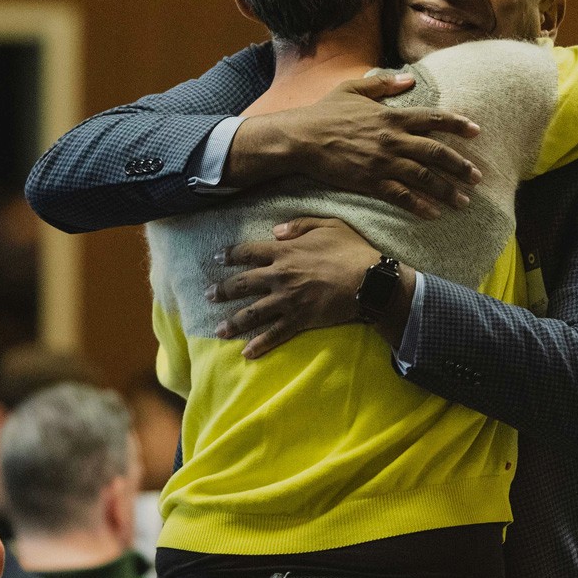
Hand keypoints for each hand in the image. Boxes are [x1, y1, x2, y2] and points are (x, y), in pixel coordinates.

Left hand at [213, 218, 413, 357]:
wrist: (370, 281)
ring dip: (234, 322)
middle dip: (223, 290)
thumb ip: (300, 224)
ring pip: (253, 313)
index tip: (217, 258)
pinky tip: (246, 353)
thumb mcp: (328, 225)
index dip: (231, 254)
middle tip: (208, 295)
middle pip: (243, 284)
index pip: (249, 251)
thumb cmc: (352, 250)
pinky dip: (260, 345)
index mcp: (285, 252)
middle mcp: (280, 276)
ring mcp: (288, 300)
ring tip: (218, 330)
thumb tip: (275, 231)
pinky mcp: (300, 320)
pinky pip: (275, 334)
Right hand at [226, 74, 481, 217]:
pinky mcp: (370, 182)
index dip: (457, 125)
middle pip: (436, 153)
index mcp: (392, 116)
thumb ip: (383, 84)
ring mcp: (383, 162)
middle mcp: (393, 140)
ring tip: (463, 201)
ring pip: (423, 178)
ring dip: (446, 190)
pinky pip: (401, 196)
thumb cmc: (324, 113)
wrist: (301, 139)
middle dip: (460, 166)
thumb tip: (408, 80)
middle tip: (477, 178)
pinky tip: (433, 214)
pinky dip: (419, 205)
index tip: (476, 132)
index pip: (433, 119)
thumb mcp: (353, 88)